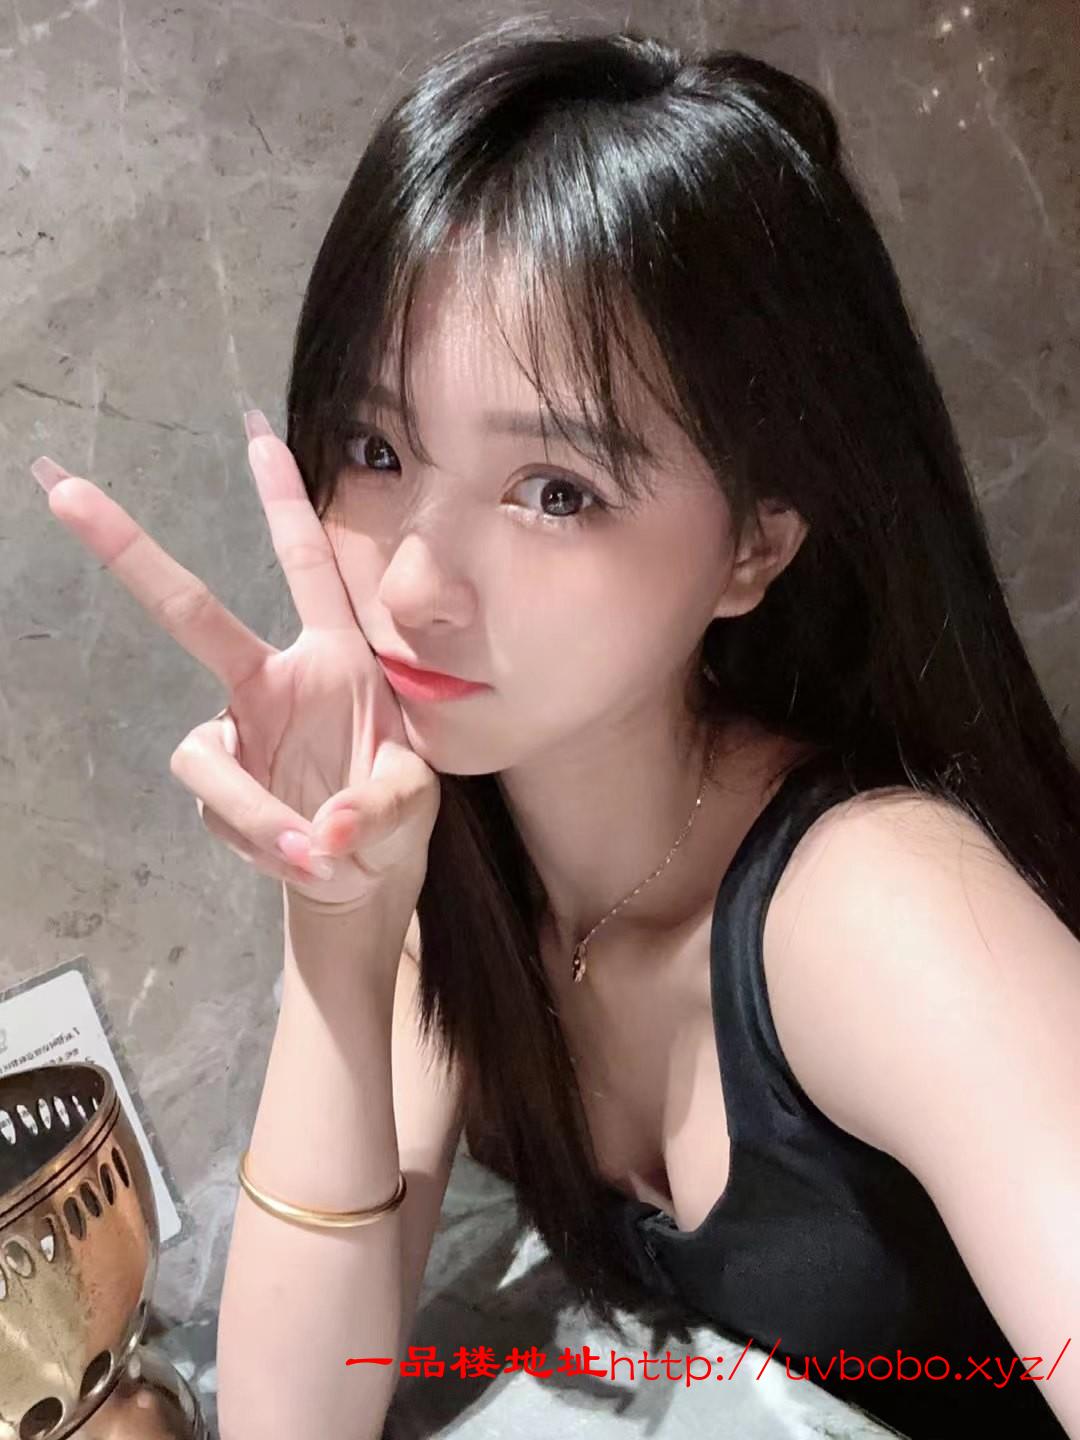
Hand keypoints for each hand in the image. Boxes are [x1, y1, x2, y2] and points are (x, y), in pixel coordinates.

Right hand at [29, 414, 439, 914]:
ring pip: (204, 760)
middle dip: (130, 551)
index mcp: (334, 658)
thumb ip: (383, 806)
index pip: (307, 567)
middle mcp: (272, 682)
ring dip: (260, 811)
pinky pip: (223, 814)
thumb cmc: (393, 811)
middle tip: (63, 490)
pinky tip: (308, 861)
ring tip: (322, 853)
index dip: (283, 502)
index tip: (258, 433)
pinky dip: (266, 844)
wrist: (365, 874)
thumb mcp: (413, 800)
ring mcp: (237, 734)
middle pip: (191, 612)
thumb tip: (326, 830)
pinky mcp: (217, 789)